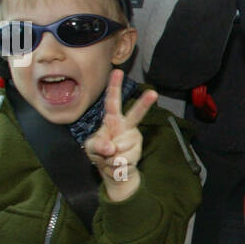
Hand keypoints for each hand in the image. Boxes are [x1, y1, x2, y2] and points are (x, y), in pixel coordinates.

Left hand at [84, 69, 157, 200]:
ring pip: (121, 146)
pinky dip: (115, 165)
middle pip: (136, 114)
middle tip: (153, 93)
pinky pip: (123, 159)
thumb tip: (111, 148)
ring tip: (110, 157)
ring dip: (111, 157)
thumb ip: (97, 145)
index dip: (114, 86)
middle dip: (145, 104)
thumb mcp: (90, 147)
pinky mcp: (137, 151)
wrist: (113, 172)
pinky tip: (116, 164)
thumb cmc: (100, 154)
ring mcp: (133, 138)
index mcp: (113, 119)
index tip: (118, 71)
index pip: (112, 101)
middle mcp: (126, 126)